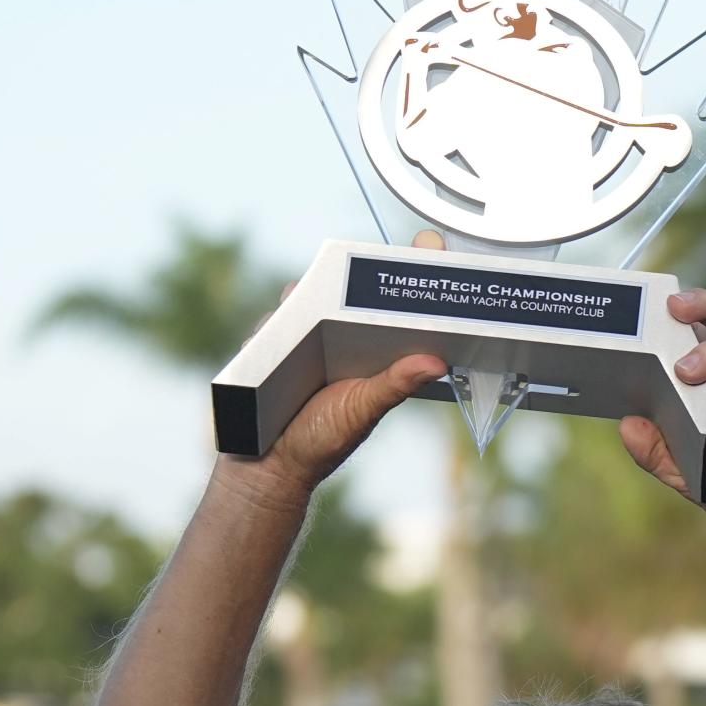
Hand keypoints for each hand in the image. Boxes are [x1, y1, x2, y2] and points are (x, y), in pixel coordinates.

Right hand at [226, 241, 446, 504]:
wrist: (269, 462)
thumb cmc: (323, 439)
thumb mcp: (362, 409)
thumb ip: (395, 384)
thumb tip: (436, 361)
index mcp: (377, 349)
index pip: (400, 302)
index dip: (416, 270)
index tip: (429, 243)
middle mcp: (345, 333)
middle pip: (359, 284)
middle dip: (369, 262)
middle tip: (385, 250)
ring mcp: (308, 331)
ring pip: (316, 290)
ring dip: (320, 280)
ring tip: (322, 286)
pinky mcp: (277, 335)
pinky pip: (281, 310)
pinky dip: (285, 305)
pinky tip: (287, 311)